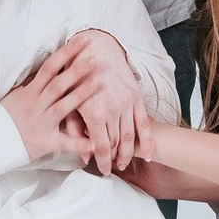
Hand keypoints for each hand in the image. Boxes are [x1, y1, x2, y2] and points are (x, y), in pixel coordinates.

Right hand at [0, 32, 115, 165]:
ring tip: (98, 82)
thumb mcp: (16, 95)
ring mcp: (41, 123)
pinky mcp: (45, 142)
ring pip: (63, 107)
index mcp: (30, 92)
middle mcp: (36, 105)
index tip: (80, 41)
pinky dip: (78, 144)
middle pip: (58, 84)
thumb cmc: (6, 117)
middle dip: (76, 70)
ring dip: (80, 95)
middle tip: (94, 57)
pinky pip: (63, 143)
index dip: (65, 53)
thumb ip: (33, 82)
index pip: (49, 68)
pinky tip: (94, 143)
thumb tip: (49, 66)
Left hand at [53, 29, 154, 175]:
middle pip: (117, 144)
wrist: (97, 48)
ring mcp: (127, 104)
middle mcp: (113, 109)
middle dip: (115, 159)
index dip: (102, 161)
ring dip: (129, 154)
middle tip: (112, 168)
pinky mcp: (137, 98)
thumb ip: (75, 129)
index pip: (101, 146)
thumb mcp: (69, 101)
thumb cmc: (77, 75)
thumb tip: (84, 155)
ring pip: (131, 137)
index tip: (103, 170)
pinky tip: (149, 155)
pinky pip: (144, 124)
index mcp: (94, 112)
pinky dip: (148, 141)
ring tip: (126, 164)